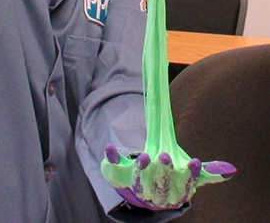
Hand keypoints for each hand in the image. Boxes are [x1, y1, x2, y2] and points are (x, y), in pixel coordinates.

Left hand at [102, 145, 235, 209]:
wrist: (139, 187)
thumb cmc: (168, 179)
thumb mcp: (187, 175)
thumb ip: (205, 173)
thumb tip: (230, 170)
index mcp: (173, 195)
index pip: (183, 188)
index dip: (189, 176)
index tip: (195, 161)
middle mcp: (154, 195)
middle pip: (160, 188)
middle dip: (162, 173)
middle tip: (164, 155)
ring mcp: (135, 186)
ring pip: (139, 183)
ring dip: (141, 170)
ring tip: (145, 156)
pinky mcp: (119, 174)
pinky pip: (114, 167)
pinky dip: (112, 158)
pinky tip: (111, 147)